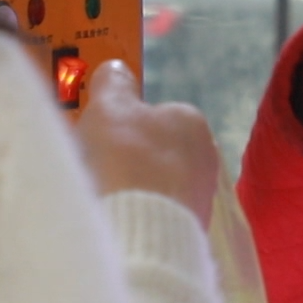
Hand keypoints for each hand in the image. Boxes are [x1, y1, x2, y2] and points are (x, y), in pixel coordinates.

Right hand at [75, 60, 220, 229]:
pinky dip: (136, 217)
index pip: (157, 114)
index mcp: (192, 121)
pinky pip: (155, 218)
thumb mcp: (109, 108)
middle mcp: (206, 159)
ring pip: (157, 188)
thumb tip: (116, 68)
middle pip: (157, 152)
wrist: (138, 235)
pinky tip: (115, 222)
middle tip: (95, 167)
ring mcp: (200, 201)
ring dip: (133, 191)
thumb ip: (113, 84)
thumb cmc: (125, 160)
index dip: (123, 123)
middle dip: (129, 159)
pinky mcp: (189, 235)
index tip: (99, 136)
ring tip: (101, 199)